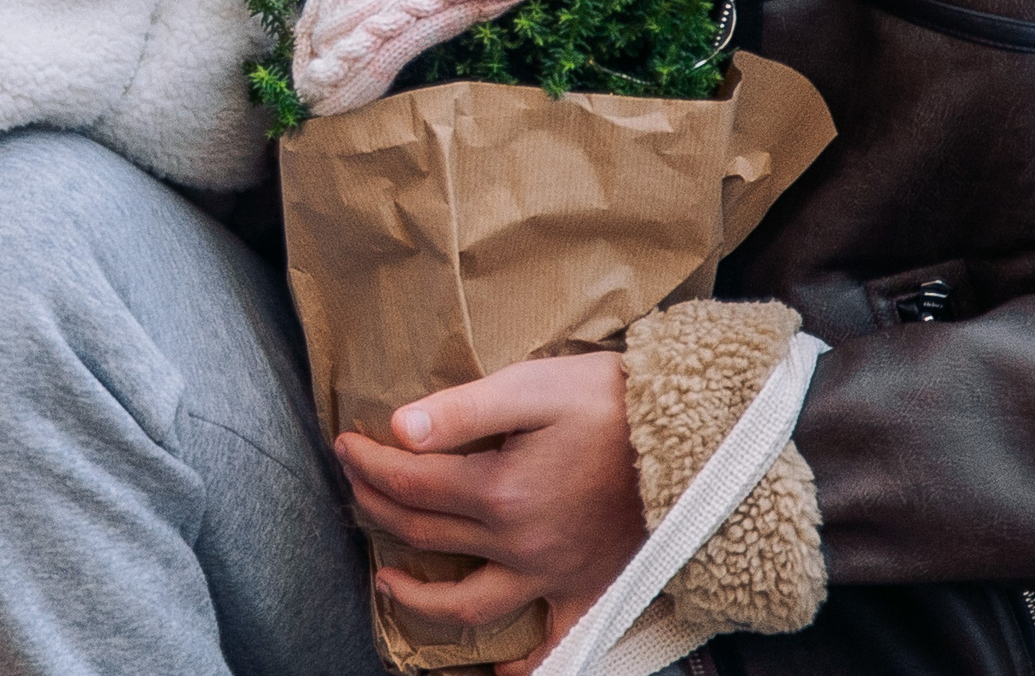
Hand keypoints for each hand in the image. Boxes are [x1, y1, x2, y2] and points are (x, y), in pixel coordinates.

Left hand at [335, 353, 648, 675]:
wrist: (689, 436)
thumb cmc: (609, 402)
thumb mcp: (532, 387)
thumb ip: (462, 411)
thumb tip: (399, 429)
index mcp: (498, 491)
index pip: (409, 482)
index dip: (368, 463)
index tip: (345, 446)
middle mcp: (517, 544)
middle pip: (425, 533)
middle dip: (378, 507)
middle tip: (357, 485)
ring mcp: (551, 576)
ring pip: (468, 604)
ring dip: (419, 598)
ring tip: (386, 581)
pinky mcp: (587, 590)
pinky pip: (553, 645)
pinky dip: (525, 666)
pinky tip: (500, 674)